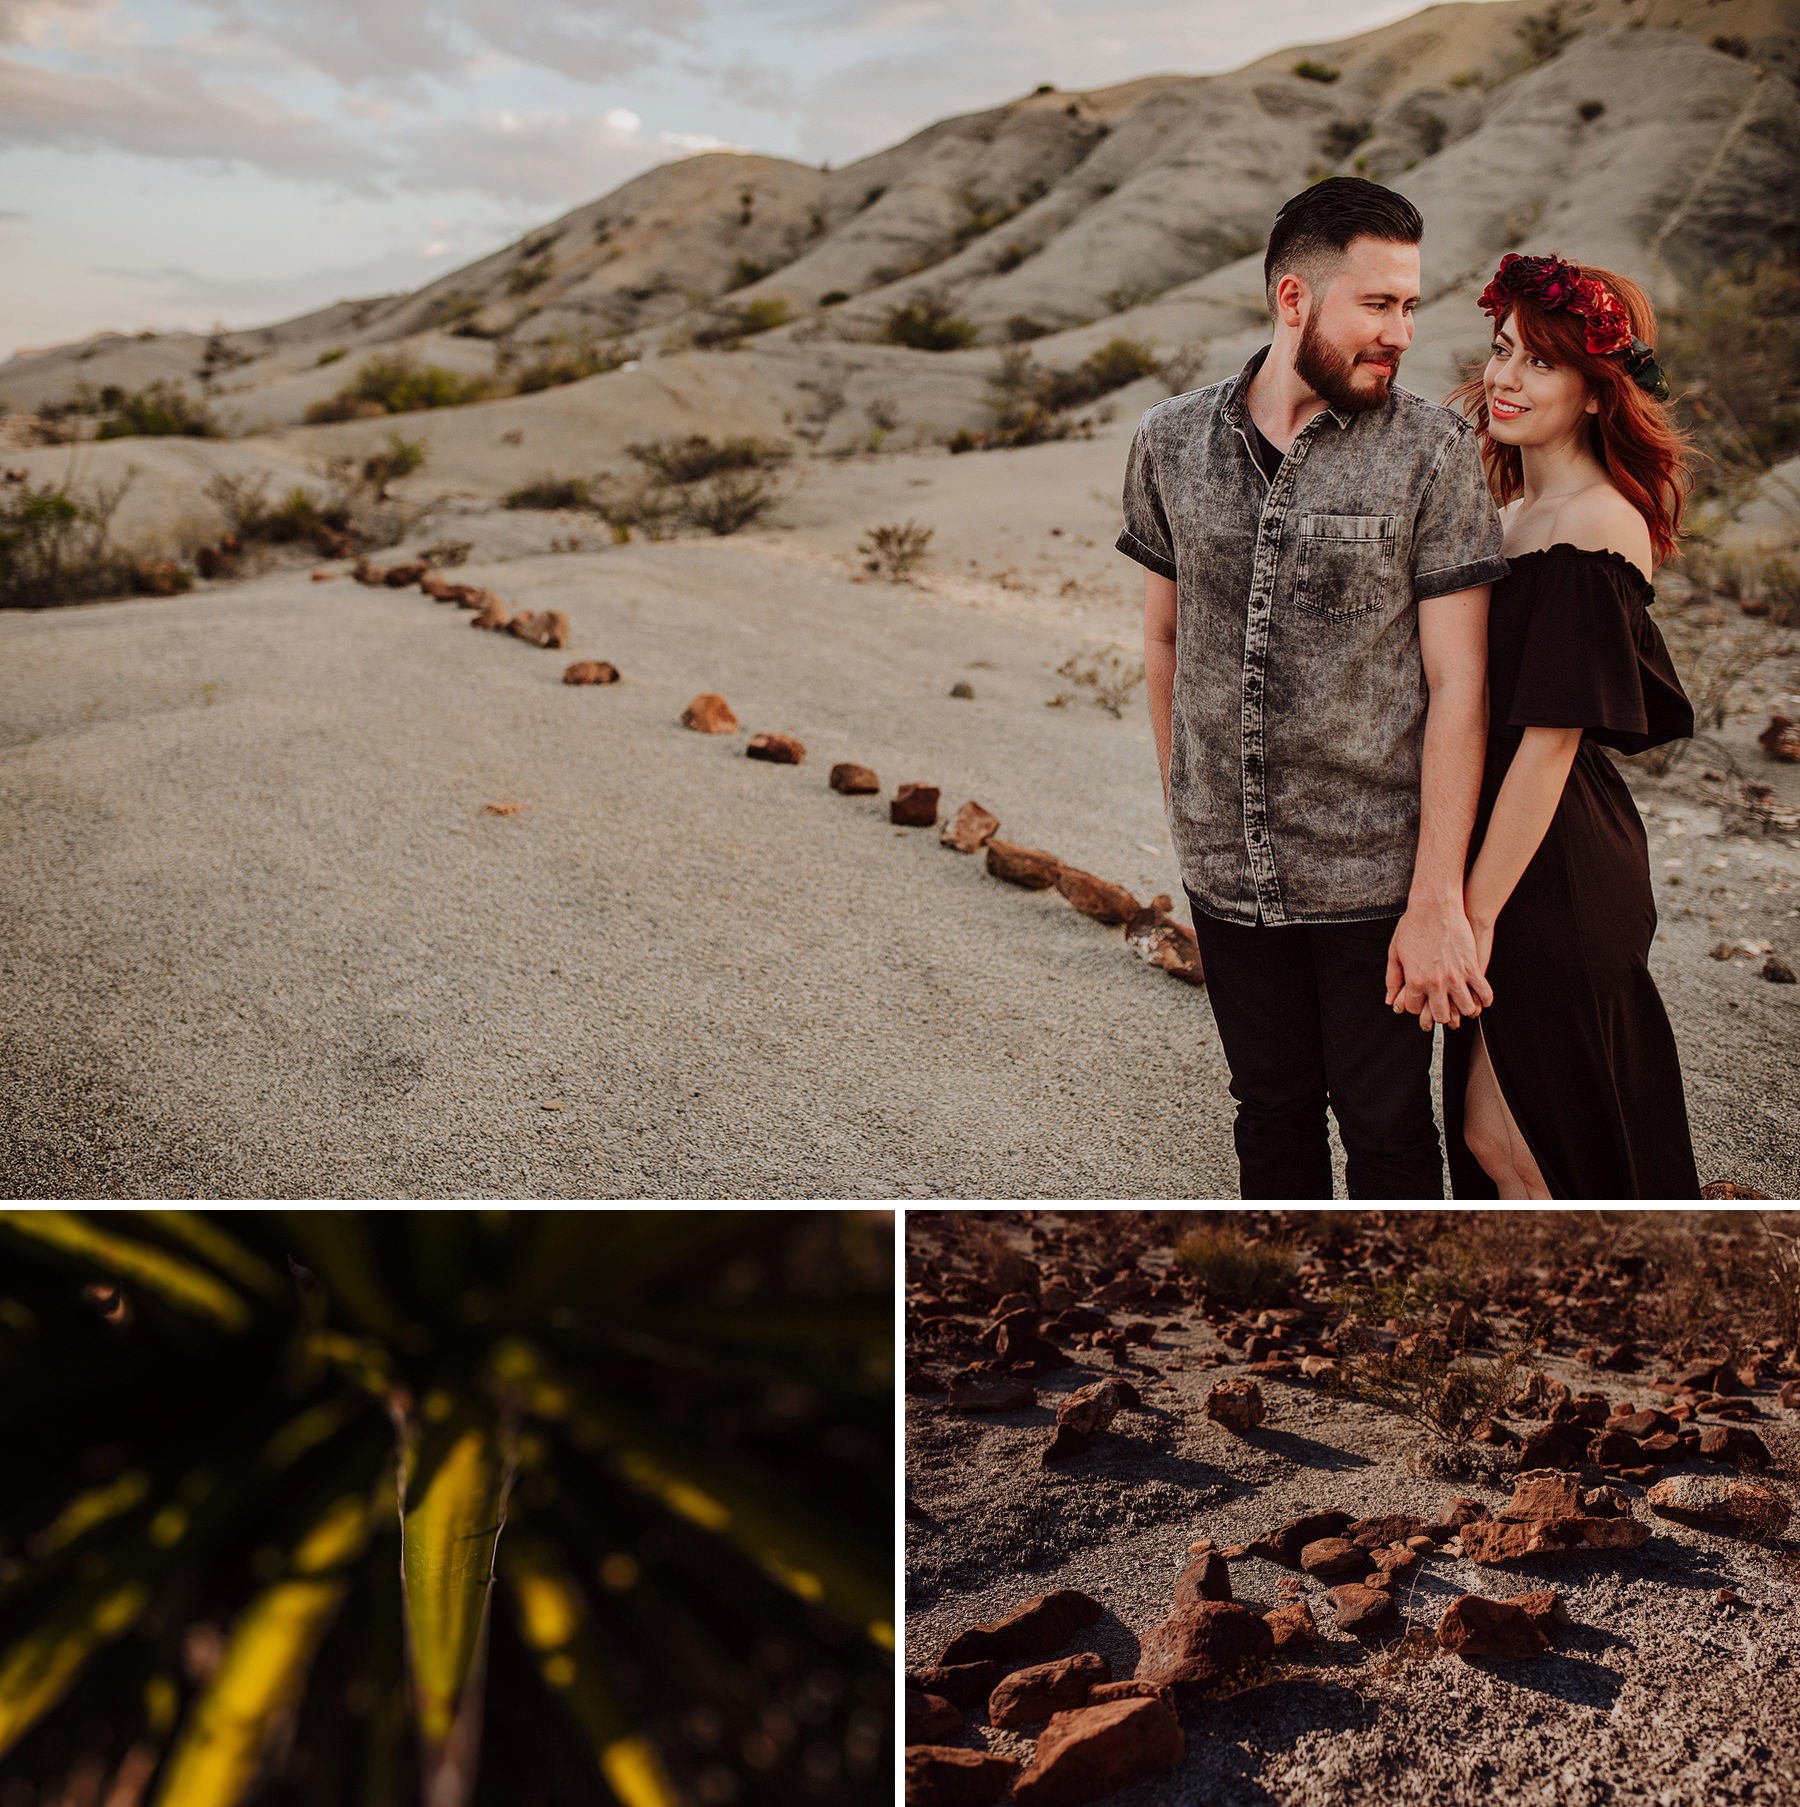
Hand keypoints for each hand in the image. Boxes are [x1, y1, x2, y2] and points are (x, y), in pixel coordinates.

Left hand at [1384, 900, 1493, 1030]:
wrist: (1434, 907)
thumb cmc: (1413, 926)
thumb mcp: (1395, 953)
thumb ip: (1393, 979)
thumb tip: (1391, 1000)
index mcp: (1415, 980)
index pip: (1415, 1008)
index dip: (1417, 1008)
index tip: (1422, 1003)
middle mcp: (1435, 982)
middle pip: (1441, 1015)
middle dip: (1442, 1016)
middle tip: (1444, 1010)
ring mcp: (1455, 976)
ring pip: (1465, 1008)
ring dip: (1464, 1010)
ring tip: (1464, 1006)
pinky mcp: (1471, 966)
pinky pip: (1483, 991)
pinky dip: (1484, 999)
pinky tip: (1482, 999)